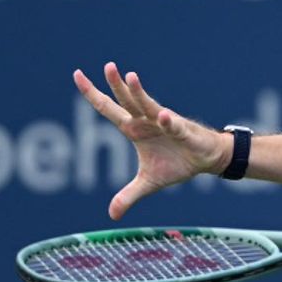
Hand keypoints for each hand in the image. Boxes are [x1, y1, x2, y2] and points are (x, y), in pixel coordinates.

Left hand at [74, 62, 229, 219]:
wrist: (205, 160)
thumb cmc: (176, 163)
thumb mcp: (148, 183)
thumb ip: (128, 195)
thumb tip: (112, 214)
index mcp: (133, 129)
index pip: (108, 108)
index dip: (92, 93)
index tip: (76, 74)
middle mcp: (145, 121)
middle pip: (126, 100)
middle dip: (114, 84)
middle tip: (107, 66)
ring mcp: (163, 123)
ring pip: (147, 105)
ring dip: (138, 92)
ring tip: (129, 76)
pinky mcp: (181, 130)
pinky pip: (172, 125)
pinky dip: (167, 121)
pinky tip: (162, 116)